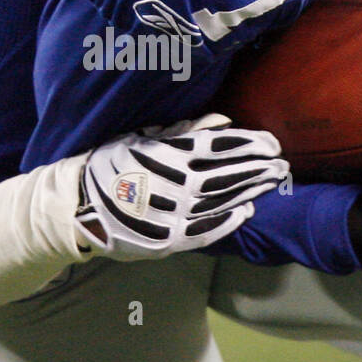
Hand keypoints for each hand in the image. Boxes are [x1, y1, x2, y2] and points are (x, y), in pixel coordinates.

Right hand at [76, 113, 288, 259]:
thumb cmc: (112, 164)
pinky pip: (205, 231)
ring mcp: (171, 215)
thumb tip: (222, 121)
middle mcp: (173, 185)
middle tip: (282, 164)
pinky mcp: (167, 240)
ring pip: (221, 202)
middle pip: (227, 175)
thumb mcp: (141, 138)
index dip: (248, 144)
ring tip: (272, 182)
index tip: (271, 143)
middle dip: (258, 168)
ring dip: (250, 191)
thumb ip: (184, 132)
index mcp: (166, 155)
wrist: (78, 207)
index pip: (218, 147)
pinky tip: (247, 210)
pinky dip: (228, 221)